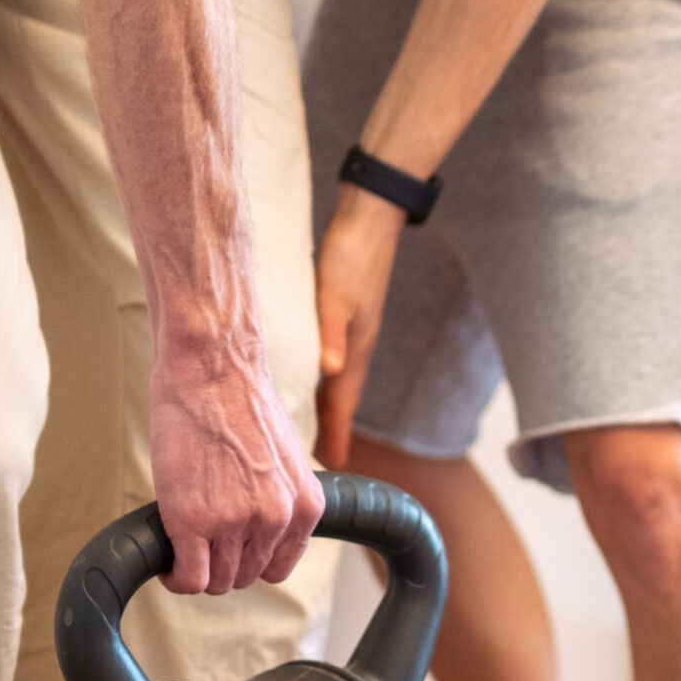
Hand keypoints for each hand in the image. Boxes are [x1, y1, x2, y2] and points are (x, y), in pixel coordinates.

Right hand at [148, 341, 323, 595]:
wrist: (212, 370)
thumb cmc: (238, 403)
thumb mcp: (282, 460)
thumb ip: (278, 498)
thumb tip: (255, 530)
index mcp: (304, 506)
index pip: (277, 567)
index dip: (247, 561)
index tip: (228, 550)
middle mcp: (277, 519)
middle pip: (244, 576)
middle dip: (219, 563)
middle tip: (198, 541)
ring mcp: (235, 522)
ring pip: (216, 582)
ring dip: (196, 569)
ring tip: (182, 546)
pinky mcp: (193, 520)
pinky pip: (188, 578)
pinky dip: (175, 577)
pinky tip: (168, 560)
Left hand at [314, 188, 408, 468]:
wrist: (370, 215)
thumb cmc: (352, 254)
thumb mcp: (337, 295)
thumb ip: (332, 333)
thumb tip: (332, 373)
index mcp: (354, 348)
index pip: (341, 402)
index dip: (334, 434)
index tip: (330, 465)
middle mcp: (354, 346)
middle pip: (338, 398)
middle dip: (329, 429)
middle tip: (317, 461)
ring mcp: (350, 332)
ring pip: (333, 381)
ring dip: (324, 407)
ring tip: (312, 430)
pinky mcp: (340, 316)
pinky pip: (327, 360)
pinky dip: (318, 378)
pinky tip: (309, 376)